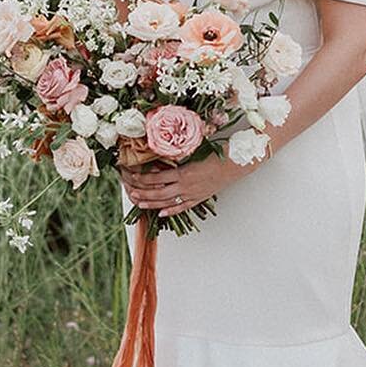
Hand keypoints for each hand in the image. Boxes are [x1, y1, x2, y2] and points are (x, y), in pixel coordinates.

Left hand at [121, 153, 243, 218]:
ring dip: (152, 204)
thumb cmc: (216, 154)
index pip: (157, 178)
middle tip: (131, 193)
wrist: (234, 164)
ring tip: (140, 204)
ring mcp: (192, 194)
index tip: (132, 176)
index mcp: (183, 172)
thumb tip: (161, 159)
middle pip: (159, 193)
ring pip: (168, 202)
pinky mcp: (199, 198)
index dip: (143, 179)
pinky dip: (171, 211)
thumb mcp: (194, 152)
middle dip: (143, 194)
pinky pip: (182, 207)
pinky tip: (162, 214)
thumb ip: (177, 158)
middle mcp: (186, 186)